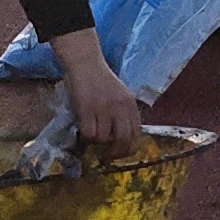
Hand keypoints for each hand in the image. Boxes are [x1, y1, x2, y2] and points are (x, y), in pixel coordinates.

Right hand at [50, 29, 142, 158]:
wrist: (85, 63)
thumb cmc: (100, 79)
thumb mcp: (120, 95)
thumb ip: (123, 114)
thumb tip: (121, 139)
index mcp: (131, 105)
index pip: (137, 134)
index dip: (129, 148)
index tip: (121, 153)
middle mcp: (121, 108)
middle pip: (124, 140)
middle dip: (116, 153)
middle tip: (107, 156)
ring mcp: (104, 109)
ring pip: (103, 138)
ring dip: (96, 140)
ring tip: (91, 131)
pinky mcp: (88, 109)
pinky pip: (89, 134)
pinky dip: (85, 136)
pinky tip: (83, 128)